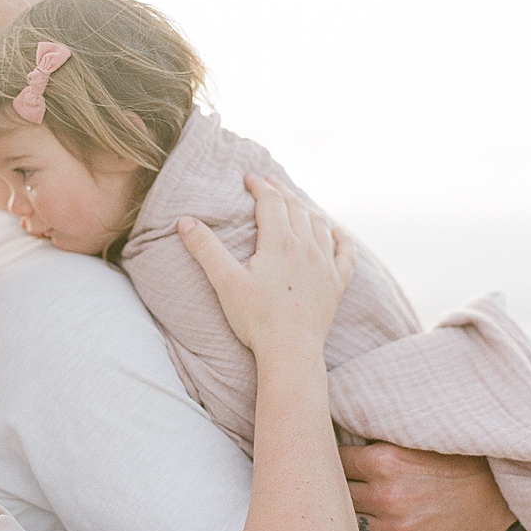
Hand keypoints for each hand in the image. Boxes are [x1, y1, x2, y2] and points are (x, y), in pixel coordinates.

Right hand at [178, 175, 354, 354]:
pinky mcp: (336, 285)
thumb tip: (185, 221)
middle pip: (296, 208)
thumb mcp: (225, 282)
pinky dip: (341, 239)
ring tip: (296, 203)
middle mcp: (307, 247)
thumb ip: (206, 249)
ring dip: (307, 209)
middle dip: (281, 192)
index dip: (259, 187)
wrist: (291, 352)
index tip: (249, 178)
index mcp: (281, 242)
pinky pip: (345, 254)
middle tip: (269, 182)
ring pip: (320, 225)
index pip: (271, 202)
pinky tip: (337, 233)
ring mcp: (325, 265)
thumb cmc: (256, 319)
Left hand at [339, 441, 516, 530]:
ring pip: (347, 521)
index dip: (328, 458)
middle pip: (336, 493)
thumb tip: (327, 437)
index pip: (333, 460)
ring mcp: (396, 527)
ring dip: (343, 513)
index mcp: (383, 461)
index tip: (326, 458)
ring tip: (340, 503)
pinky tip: (359, 523)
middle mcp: (387, 495)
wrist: (489, 493)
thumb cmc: (445, 459)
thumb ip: (371, 443)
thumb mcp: (407, 440)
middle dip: (331, 486)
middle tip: (327, 481)